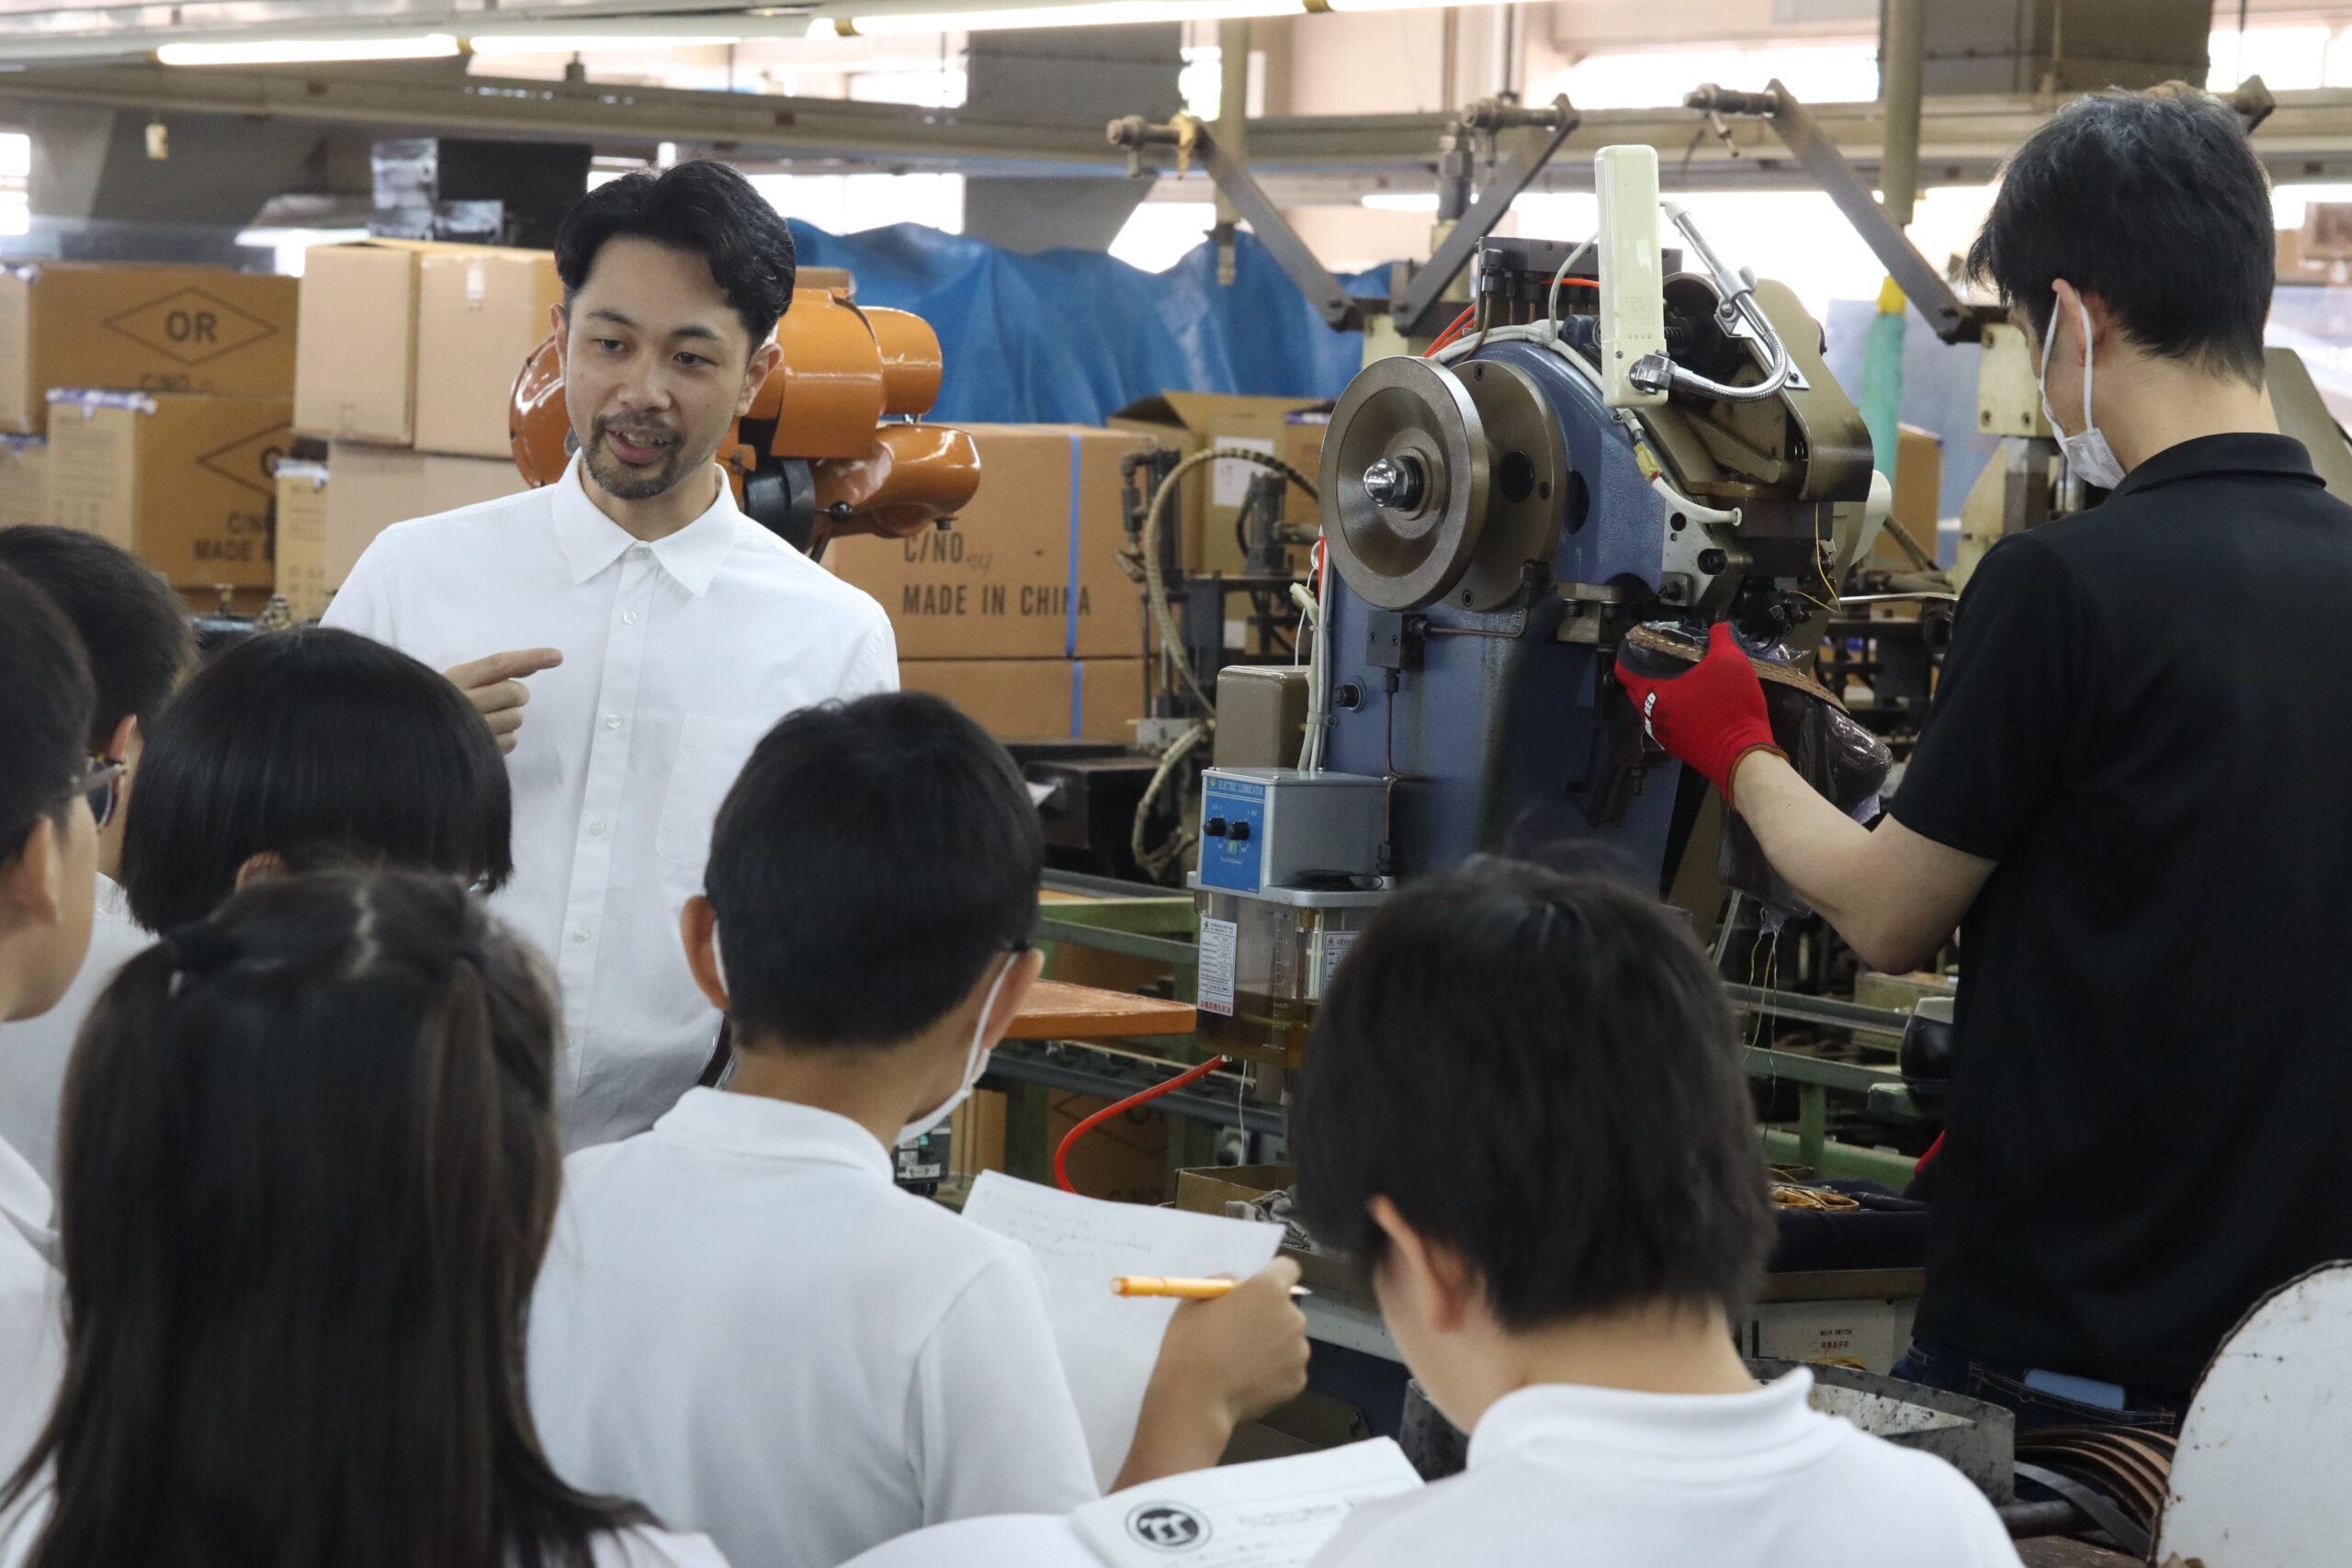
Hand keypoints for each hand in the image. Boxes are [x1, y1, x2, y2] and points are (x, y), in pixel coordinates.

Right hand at [444, 648, 563, 755]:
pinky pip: (512, 740)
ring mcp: (471, 728)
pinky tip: (487, 736)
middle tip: (504, 699)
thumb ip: (494, 673)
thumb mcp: (460, 680)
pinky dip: (506, 738)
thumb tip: (533, 666)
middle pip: (516, 692)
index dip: (531, 658)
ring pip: (517, 717)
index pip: (500, 664)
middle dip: (518, 695)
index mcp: (457, 678)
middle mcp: (463, 702)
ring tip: (488, 719)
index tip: (557, 656)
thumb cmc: (441, 704)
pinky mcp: (478, 750)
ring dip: (510, 717)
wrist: (412, 741)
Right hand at [1117, 1258, 1310, 1488]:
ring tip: (1239, 1363)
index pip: (1287, 1268)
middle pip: (1286, 1308)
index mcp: (1269, 1290)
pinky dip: (1272, 1372)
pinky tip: (1247, 1381)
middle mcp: (1293, 1316)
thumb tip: (1237, 1289)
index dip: (1272, 1277)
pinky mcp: (1298, 1381)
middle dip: (1268, 1315)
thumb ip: (1224, 1287)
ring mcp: (1299, 1351)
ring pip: (1287, 1340)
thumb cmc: (1190, 1345)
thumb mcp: (1196, 1300)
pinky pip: (1287, 1368)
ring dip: (1271, 1345)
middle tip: (1238, 1333)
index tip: (1255, 1292)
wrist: (1196, 1400)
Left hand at [1613, 623, 1781, 802]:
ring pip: (1651, 710)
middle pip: (1635, 691)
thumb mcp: (1730, 662)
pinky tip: (1690, 704)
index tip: (1636, 644)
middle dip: (1641, 675)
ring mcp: (1664, 736)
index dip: (1627, 655)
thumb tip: (1719, 627)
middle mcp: (1652, 717)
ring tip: (1675, 680)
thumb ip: (1721, 639)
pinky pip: (1666, 724)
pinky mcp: (1679, 748)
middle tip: (1659, 659)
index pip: (1624, 672)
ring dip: (1656, 695)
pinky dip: (1670, 712)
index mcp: (1654, 694)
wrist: (1742, 755)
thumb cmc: (1730, 706)